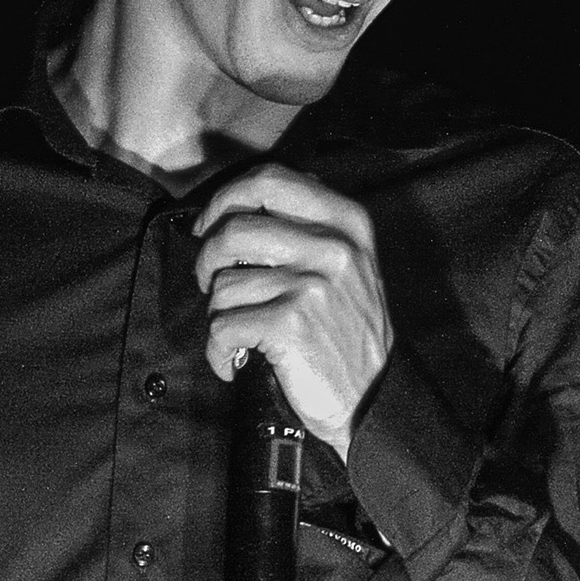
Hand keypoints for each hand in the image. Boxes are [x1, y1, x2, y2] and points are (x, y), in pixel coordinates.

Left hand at [192, 168, 390, 457]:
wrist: (372, 400)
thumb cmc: (348, 332)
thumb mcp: (348, 264)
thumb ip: (309, 224)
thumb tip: (240, 201)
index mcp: (347, 221)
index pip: (269, 180)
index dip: (226, 198)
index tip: (209, 223)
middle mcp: (334, 247)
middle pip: (234, 229)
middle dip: (208, 261)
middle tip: (212, 285)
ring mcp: (313, 284)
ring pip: (223, 283)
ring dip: (219, 314)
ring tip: (242, 331)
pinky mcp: (290, 324)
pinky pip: (222, 325)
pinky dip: (219, 350)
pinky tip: (236, 360)